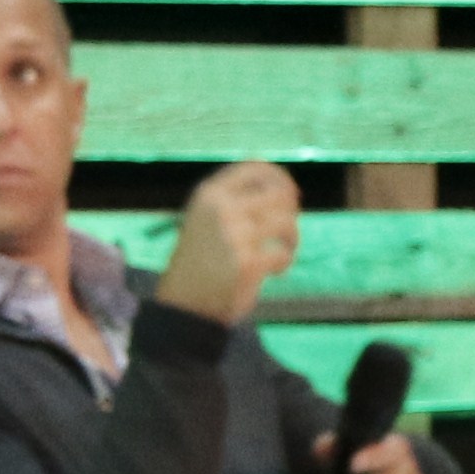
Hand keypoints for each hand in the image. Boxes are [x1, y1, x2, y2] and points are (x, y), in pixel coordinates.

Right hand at [152, 162, 302, 324]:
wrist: (183, 305)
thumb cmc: (200, 262)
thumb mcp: (206, 220)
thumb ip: (235, 201)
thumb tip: (283, 188)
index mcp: (210, 194)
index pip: (255, 169)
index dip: (280, 178)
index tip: (291, 194)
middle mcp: (222, 209)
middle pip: (279, 194)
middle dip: (291, 210)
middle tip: (287, 228)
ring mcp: (235, 235)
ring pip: (285, 223)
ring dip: (291, 237)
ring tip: (285, 249)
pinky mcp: (247, 263)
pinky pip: (282, 254)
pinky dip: (284, 262)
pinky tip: (275, 271)